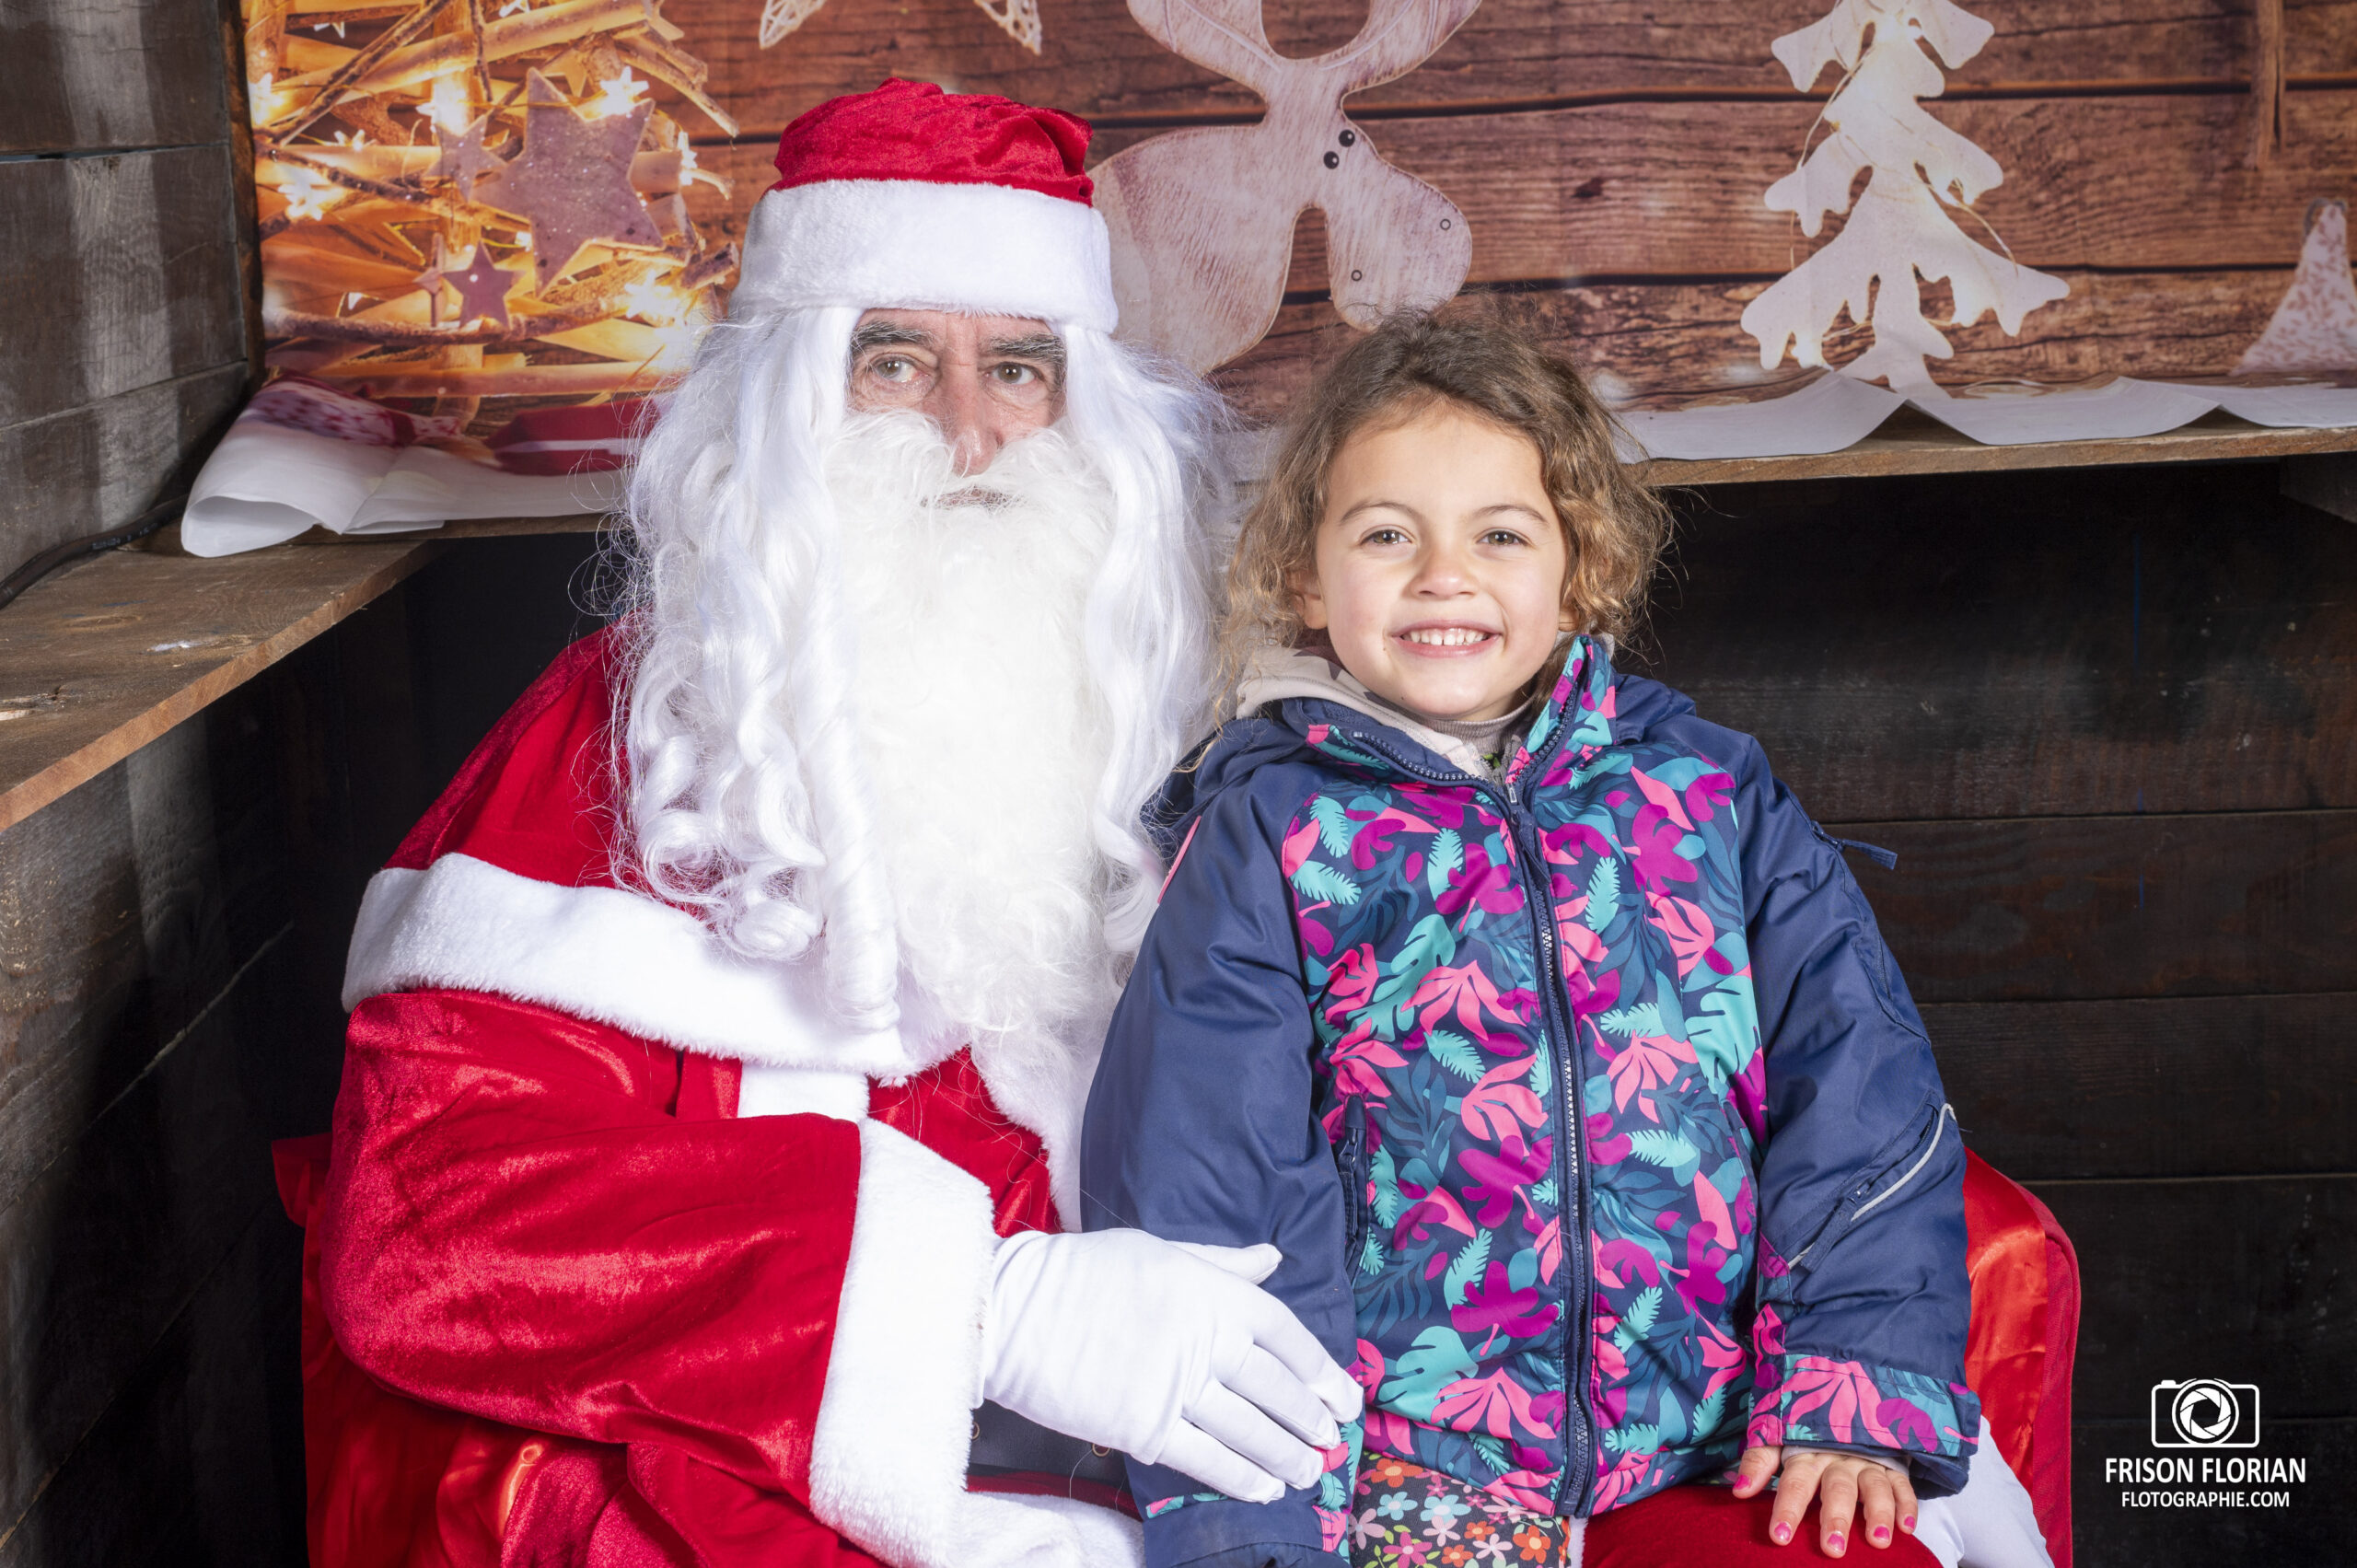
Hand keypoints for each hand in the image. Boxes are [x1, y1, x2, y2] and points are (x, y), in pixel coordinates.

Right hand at [981, 1230, 1362, 1503]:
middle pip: (1276, 1389)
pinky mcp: (1146, 1428)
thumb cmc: (1085, 1272)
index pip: (1286, 1336)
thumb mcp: (1162, 1251)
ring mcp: (1177, 1388)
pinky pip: (1207, 1460)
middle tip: (1332, 1440)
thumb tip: (1274, 1259)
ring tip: (1308, 1473)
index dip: (1321, 1371)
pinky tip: (1263, 1490)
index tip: (1342, 1396)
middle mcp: (1206, 1341)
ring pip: (1249, 1431)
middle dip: (1309, 1420)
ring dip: (1285, 1456)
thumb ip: (1223, 1264)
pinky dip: (1240, 1477)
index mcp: (1214, 1293)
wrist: (1015, 1310)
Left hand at [1732, 1445, 1919, 1555]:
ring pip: (1874, 1487)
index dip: (1787, 1509)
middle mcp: (1837, 1459)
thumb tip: (1738, 1490)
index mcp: (1806, 1455)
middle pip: (1837, 1490)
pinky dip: (1907, 1504)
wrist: (1845, 1400)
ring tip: (1878, 1541)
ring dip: (1878, 1513)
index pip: (1794, 1483)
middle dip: (1835, 1519)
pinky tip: (1907, 1528)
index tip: (1780, 1537)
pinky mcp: (1891, 1466)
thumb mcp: (1778, 1440)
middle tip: (1832, 1550)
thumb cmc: (1805, 1434)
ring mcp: (1867, 1462)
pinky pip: (1903, 1485)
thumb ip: (1759, 1462)